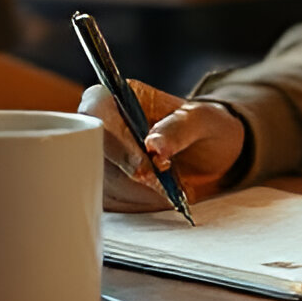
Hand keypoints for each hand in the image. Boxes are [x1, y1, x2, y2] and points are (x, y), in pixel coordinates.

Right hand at [79, 78, 245, 212]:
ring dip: (135, 192)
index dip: (114, 140)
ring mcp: (101, 154)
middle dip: (127, 172)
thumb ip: (178, 128)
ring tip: (168, 186)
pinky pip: (109, 200)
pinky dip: (136, 204)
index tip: (146, 166)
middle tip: (161, 181)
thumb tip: (153, 145)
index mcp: (122, 95)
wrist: (213, 153)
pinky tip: (159, 196)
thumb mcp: (203, 121)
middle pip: (88, 150)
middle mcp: (104, 123)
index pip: (95, 111)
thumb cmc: (206, 127)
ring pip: (97, 179)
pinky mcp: (107, 182)